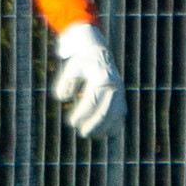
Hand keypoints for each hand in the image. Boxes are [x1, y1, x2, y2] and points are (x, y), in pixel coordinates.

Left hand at [53, 21, 124, 139]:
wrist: (99, 53)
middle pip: (106, 111)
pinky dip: (113, 127)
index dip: (82, 114)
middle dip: (94, 125)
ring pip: (116, 117)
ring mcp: (121, 94)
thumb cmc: (82, 62)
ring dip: (103, 128)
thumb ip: (65, 82)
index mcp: (102, 78)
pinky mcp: (122, 99)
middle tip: (82, 132)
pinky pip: (121, 117)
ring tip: (89, 133)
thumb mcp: (70, 68)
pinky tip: (100, 133)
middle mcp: (115, 86)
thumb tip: (63, 98)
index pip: (92, 100)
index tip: (72, 122)